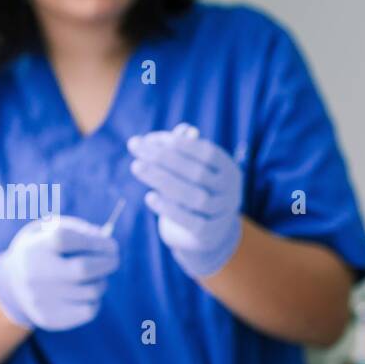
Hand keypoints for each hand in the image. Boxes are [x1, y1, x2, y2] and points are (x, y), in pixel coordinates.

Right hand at [0, 216, 119, 330]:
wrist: (13, 285)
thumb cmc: (43, 251)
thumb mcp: (51, 230)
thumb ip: (79, 230)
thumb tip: (104, 241)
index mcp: (33, 248)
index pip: (66, 239)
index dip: (95, 242)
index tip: (110, 245)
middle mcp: (34, 274)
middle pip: (82, 269)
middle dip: (107, 263)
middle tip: (113, 260)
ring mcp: (40, 299)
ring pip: (92, 290)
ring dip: (101, 281)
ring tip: (94, 277)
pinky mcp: (50, 319)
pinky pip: (89, 310)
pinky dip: (95, 300)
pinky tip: (86, 293)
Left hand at [128, 123, 243, 278]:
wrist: (208, 231)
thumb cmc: (195, 190)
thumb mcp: (193, 168)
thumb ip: (184, 149)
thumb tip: (182, 129)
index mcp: (228, 169)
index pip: (206, 153)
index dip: (179, 144)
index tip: (149, 138)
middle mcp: (230, 191)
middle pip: (197, 173)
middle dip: (163, 158)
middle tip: (134, 147)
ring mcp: (222, 214)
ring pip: (194, 197)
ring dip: (162, 180)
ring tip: (136, 166)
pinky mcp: (209, 234)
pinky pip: (191, 222)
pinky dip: (169, 209)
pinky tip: (149, 196)